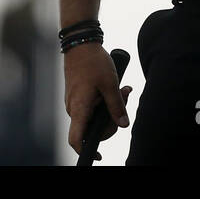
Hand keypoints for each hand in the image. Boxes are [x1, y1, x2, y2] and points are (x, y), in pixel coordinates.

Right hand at [64, 42, 132, 161]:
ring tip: (124, 90)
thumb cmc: (94, 62)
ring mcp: (74, 102)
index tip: (98, 155)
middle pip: (91, 129)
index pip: (76, 139)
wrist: (81, 43)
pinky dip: (103, 102)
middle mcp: (73, 108)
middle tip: (126, 97)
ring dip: (110, 108)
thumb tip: (123, 124)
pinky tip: (115, 89)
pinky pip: (90, 107)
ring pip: (93, 116)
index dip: (86, 150)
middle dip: (111, 120)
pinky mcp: (77, 96)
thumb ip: (117, 106)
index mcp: (79, 108)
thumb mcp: (110, 84)